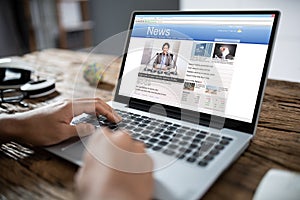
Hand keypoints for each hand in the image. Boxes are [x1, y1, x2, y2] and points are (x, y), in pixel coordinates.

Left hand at [0, 98, 120, 145]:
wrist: (19, 126)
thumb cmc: (37, 130)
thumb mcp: (60, 133)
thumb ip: (79, 130)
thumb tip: (93, 129)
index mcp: (71, 107)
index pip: (95, 106)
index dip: (108, 113)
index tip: (117, 119)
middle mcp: (70, 103)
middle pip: (94, 101)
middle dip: (108, 108)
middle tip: (117, 118)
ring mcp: (66, 105)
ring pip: (89, 103)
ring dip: (101, 109)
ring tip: (109, 117)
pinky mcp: (63, 109)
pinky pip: (83, 107)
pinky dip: (93, 111)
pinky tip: (94, 118)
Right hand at [75, 128, 152, 199]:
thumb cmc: (100, 191)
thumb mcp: (84, 171)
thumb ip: (92, 157)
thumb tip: (95, 157)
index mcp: (104, 138)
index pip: (103, 133)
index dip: (103, 144)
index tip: (103, 152)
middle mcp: (123, 139)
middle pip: (120, 139)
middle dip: (118, 149)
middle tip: (113, 165)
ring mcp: (138, 149)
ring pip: (133, 149)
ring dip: (129, 157)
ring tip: (122, 175)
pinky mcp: (150, 161)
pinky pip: (143, 160)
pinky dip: (139, 167)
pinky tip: (131, 179)